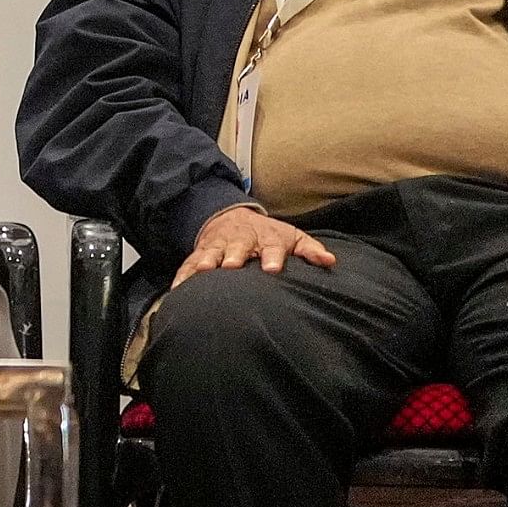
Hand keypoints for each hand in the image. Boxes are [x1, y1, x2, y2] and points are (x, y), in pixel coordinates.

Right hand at [172, 202, 337, 287]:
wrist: (233, 218)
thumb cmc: (268, 235)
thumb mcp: (293, 237)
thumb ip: (310, 250)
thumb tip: (330, 261)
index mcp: (267, 239)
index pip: (272, 247)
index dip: (272, 257)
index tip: (272, 269)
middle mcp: (241, 241)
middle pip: (238, 247)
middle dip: (234, 256)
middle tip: (232, 266)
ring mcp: (219, 246)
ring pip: (212, 252)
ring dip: (207, 260)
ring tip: (205, 270)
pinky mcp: (201, 253)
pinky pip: (189, 264)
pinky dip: (182, 275)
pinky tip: (177, 288)